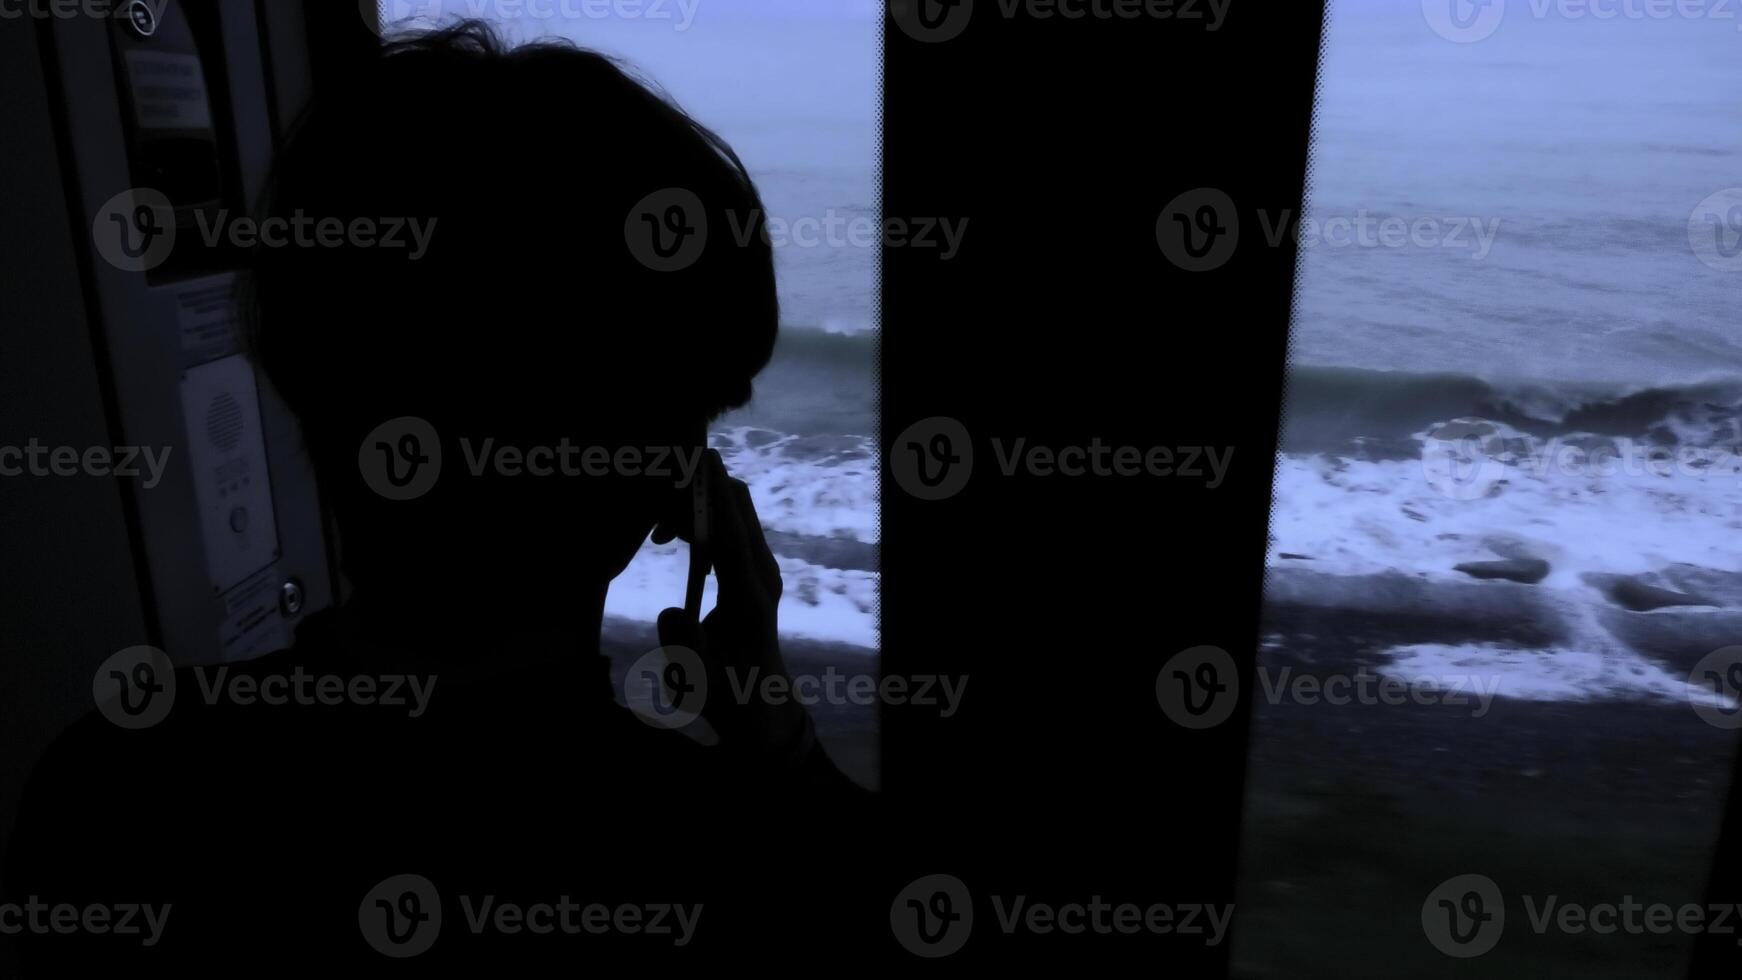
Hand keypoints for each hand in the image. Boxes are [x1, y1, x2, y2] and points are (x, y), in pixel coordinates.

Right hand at [656, 452, 808, 754]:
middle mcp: (762, 572)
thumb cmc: (728, 695)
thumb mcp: (699, 680)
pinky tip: (668, 539)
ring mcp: (761, 568)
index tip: (692, 460)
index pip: (732, 532)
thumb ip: (684, 644)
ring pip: (731, 511)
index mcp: (750, 595)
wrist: (760, 707)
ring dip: (693, 506)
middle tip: (652, 500)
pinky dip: (699, 519)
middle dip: (697, 489)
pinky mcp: (752, 569)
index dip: (712, 495)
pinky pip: (728, 527)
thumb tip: (670, 611)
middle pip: (737, 505)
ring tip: (657, 533)